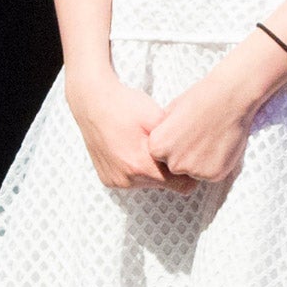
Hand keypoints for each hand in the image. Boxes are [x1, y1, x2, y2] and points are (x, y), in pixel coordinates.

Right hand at [67, 71, 195, 191]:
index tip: (188, 155)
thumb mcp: (158, 118)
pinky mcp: (107, 179)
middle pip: (165, 185)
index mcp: (142, 166)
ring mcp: (115, 181)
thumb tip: (195, 155)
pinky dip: (136, 169)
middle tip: (167, 146)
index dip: (189, 172)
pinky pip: (132, 181)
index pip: (183, 186)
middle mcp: (127, 179)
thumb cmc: (126, 105)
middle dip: (170, 169)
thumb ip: (177, 142)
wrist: (91, 100)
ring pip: (149, 184)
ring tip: (147, 146)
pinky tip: (133, 148)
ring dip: (152, 169)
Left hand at [147, 37, 282, 186]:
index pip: (160, 156)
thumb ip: (163, 134)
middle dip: (185, 156)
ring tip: (211, 138)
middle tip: (199, 135)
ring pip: (194, 172)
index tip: (184, 132)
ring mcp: (195, 171)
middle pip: (176, 166)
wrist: (230, 96)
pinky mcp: (214, 175)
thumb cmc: (199, 99)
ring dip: (200, 161)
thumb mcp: (169, 113)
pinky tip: (220, 145)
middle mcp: (173, 163)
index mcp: (157, 147)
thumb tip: (157, 145)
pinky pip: (211, 174)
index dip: (173, 144)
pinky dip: (215, 164)